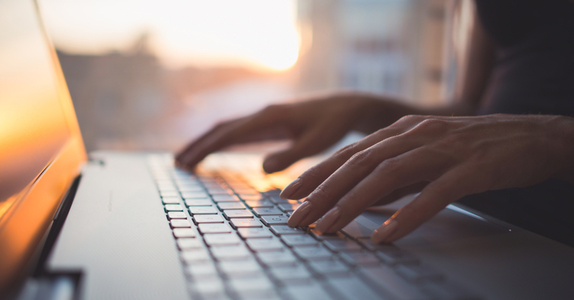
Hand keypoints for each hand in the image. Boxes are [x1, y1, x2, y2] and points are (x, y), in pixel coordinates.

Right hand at [176, 92, 407, 172]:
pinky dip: (221, 142)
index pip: (229, 133)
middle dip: (198, 145)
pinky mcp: (269, 123)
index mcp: (270, 117)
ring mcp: (264, 117)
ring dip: (206, 143)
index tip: (187, 161)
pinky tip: (215, 151)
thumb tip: (262, 168)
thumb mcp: (317, 143)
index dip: (206, 148)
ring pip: (227, 129)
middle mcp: (262, 114)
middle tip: (177, 163)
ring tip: (187, 159)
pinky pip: (238, 132)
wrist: (346, 107)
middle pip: (221, 128)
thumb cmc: (334, 125)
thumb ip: (291, 155)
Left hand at [283, 114, 573, 242]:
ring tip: (328, 228)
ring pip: (387, 176)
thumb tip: (361, 199)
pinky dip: (408, 214)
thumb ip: (395, 173)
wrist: (530, 135)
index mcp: (401, 131)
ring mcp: (442, 149)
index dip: (317, 173)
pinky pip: (434, 193)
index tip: (290, 195)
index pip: (349, 153)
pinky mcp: (470, 168)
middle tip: (297, 218)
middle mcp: (415, 135)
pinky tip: (387, 235)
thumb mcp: (425, 154)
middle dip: (323, 192)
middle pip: (359, 164)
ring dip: (353, 204)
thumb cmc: (473, 147)